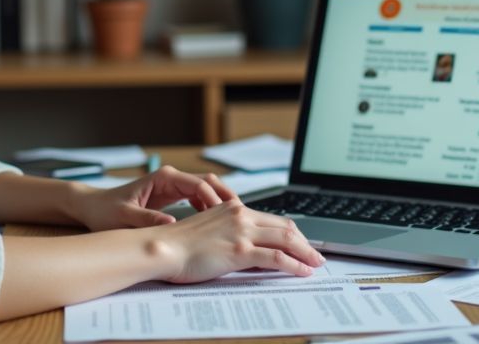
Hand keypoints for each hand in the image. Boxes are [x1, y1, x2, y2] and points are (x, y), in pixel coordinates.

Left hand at [72, 165, 237, 230]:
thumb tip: (171, 225)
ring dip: (220, 204)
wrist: (92, 208)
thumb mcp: (124, 217)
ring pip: (206, 191)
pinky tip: (216, 226)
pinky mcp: (172, 197)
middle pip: (209, 183)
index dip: (215, 201)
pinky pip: (199, 200)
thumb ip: (148, 220)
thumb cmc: (105, 211)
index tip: (225, 218)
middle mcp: (171, 179)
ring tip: (233, 224)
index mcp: (163, 178)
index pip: (199, 184)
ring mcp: (173, 187)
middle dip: (225, 198)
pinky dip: (210, 209)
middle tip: (240, 218)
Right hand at [148, 199, 325, 282]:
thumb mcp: (210, 232)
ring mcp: (242, 231)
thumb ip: (231, 235)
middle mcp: (241, 215)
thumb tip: (250, 251)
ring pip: (286, 239)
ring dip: (305, 253)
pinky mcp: (240, 249)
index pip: (273, 219)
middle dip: (305, 243)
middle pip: (285, 226)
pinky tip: (302, 271)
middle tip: (316, 255)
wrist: (163, 248)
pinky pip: (276, 257)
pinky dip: (294, 265)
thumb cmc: (179, 244)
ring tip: (315, 264)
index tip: (302, 243)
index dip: (292, 232)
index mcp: (234, 208)